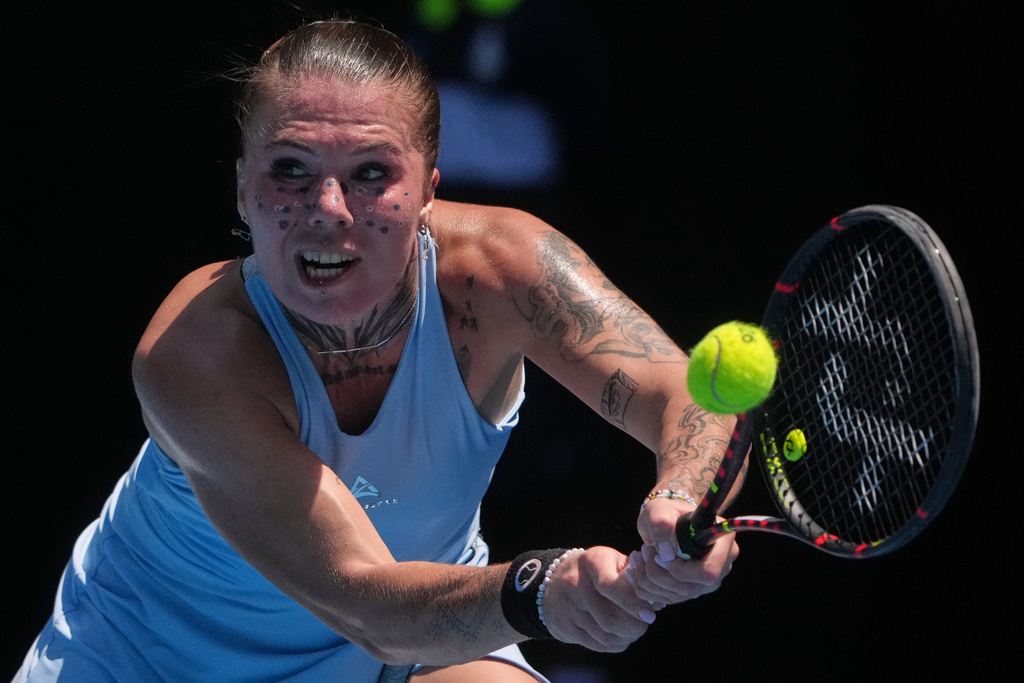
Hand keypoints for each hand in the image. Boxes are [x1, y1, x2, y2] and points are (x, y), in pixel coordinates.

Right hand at [539, 546, 657, 651]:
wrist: (552, 581)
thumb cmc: (594, 570)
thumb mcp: (611, 561)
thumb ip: (634, 576)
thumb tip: (657, 602)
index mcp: (590, 562)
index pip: (610, 586)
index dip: (633, 603)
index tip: (650, 612)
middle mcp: (575, 585)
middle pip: (609, 617)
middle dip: (635, 625)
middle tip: (646, 621)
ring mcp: (568, 608)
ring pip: (604, 634)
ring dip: (627, 637)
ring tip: (636, 629)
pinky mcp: (565, 626)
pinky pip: (596, 644)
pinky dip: (615, 644)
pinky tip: (622, 637)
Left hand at [630, 496, 737, 603]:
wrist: (665, 524)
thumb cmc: (666, 513)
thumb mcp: (659, 509)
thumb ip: (660, 521)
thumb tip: (666, 551)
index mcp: (722, 542)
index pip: (709, 571)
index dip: (682, 569)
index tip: (662, 554)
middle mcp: (721, 565)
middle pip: (689, 588)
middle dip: (659, 573)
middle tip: (644, 550)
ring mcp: (706, 582)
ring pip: (675, 595)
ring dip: (648, 578)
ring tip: (639, 555)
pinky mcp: (690, 592)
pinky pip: (665, 599)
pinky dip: (645, 586)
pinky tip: (639, 567)